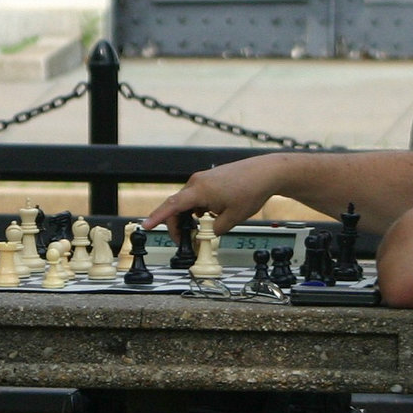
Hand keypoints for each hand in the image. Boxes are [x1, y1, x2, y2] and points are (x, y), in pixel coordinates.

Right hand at [140, 154, 289, 236]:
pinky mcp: (211, 179)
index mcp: (199, 190)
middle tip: (184, 239)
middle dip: (177, 224)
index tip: (146, 225)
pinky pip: (198, 196)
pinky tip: (212, 214)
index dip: (157, 217)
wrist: (266, 172)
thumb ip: (216, 228)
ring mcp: (204, 179)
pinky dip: (199, 207)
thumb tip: (210, 230)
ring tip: (203, 227)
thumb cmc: (251, 189)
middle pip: (177, 205)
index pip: (172, 206)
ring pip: (188, 201)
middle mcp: (197, 182)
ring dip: (190, 216)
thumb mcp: (232, 218)